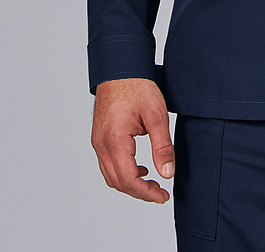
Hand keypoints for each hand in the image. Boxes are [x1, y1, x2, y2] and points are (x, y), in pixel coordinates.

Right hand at [91, 77, 173, 202]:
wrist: (120, 67)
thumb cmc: (137, 86)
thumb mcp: (157, 115)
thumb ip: (162, 146)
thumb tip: (167, 173)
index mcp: (115, 140)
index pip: (129, 180)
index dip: (147, 193)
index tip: (163, 196)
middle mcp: (101, 144)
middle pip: (118, 182)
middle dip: (139, 192)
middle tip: (160, 192)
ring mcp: (97, 141)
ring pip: (110, 176)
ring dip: (130, 184)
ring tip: (152, 182)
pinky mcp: (99, 137)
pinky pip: (108, 164)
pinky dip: (122, 172)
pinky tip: (139, 167)